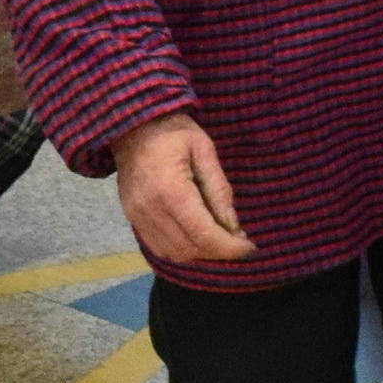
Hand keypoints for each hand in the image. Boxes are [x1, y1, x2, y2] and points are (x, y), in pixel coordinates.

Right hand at [112, 113, 255, 264]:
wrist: (132, 128)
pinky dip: (182, 249)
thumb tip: (234, 227)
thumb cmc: (174, 133)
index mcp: (171, 190)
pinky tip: (196, 237)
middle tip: (238, 241)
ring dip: (201, 252)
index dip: (229, 248)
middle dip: (218, 251)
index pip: (203, 233)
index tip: (250, 248)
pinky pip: (160, 248)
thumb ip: (219, 190)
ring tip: (218, 238)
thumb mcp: (204, 151)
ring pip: (175, 253)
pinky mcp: (132, 220)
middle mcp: (150, 210)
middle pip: (190, 248)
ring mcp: (137, 217)